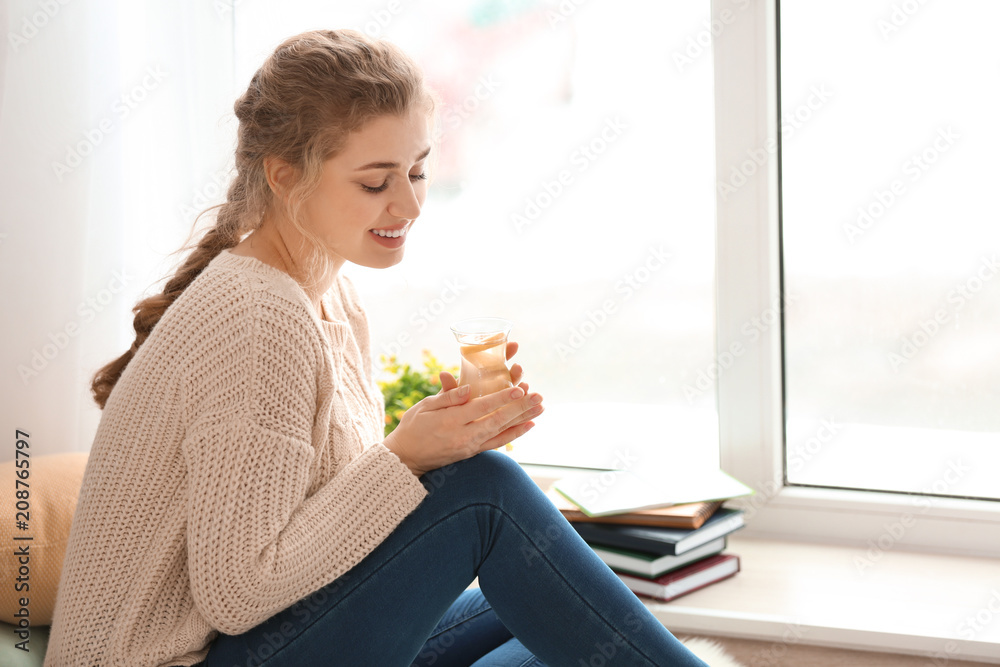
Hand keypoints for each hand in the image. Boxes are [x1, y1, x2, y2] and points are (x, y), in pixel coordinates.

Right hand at [384, 341, 542, 476]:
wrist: (405, 458)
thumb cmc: (412, 426)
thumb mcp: (424, 407)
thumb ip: (447, 397)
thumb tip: (469, 388)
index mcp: (450, 421)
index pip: (481, 408)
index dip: (501, 398)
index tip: (519, 388)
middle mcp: (463, 436)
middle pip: (497, 420)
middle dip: (519, 408)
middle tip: (538, 396)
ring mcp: (469, 446)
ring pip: (502, 432)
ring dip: (522, 419)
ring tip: (540, 407)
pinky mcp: (472, 452)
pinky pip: (497, 443)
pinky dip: (514, 434)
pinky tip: (528, 424)